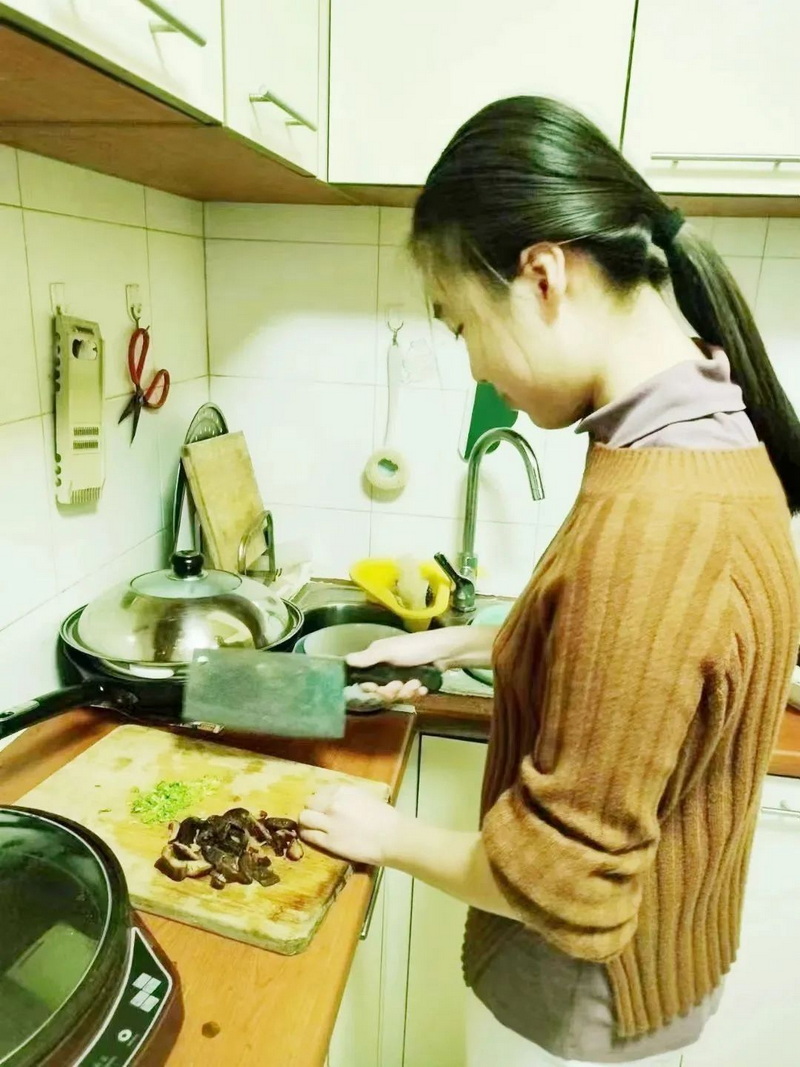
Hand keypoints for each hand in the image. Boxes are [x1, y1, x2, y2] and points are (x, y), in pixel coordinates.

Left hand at [299, 784, 405, 865]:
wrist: (392, 836)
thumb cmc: (385, 816)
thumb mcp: (364, 796)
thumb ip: (347, 796)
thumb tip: (336, 799)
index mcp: (342, 790)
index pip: (320, 791)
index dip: (320, 800)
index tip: (322, 807)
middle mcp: (332, 803)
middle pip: (309, 803)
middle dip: (312, 810)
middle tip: (317, 818)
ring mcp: (329, 822)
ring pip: (304, 818)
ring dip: (306, 822)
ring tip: (312, 828)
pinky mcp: (328, 841)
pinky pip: (308, 835)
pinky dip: (307, 835)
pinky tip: (312, 837)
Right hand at [346, 626, 498, 706]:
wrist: (445, 651)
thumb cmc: (415, 647)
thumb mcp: (389, 651)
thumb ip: (368, 658)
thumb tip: (344, 660)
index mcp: (377, 658)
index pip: (365, 680)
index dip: (371, 688)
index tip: (378, 688)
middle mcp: (387, 668)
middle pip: (382, 691)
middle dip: (392, 691)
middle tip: (400, 684)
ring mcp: (402, 676)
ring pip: (397, 695)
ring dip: (407, 691)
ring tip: (416, 683)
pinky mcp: (416, 682)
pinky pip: (411, 695)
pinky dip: (417, 692)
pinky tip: (423, 687)